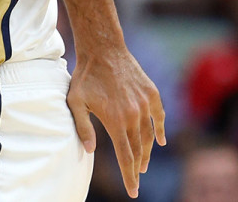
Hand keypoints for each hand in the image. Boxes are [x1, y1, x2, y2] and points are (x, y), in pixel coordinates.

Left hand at [66, 47, 166, 197]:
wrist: (103, 50)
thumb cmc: (85, 77)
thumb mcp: (75, 102)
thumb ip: (83, 128)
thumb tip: (89, 151)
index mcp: (115, 121)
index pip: (126, 156)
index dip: (129, 176)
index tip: (133, 191)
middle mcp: (134, 115)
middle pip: (139, 149)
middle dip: (137, 167)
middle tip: (136, 179)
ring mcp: (145, 104)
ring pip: (149, 135)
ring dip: (147, 152)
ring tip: (142, 163)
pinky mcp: (152, 94)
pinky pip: (160, 117)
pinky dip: (160, 130)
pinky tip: (161, 141)